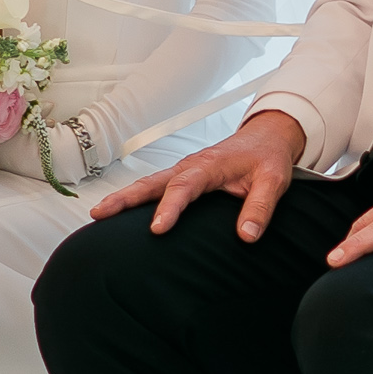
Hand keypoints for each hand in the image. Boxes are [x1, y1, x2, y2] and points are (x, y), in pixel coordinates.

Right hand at [94, 111, 307, 235]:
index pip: (184, 187)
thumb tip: (247, 235)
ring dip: (123, 198)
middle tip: (101, 214)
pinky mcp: (182, 177)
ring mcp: (183, 171)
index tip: (157, 229)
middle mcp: (190, 166)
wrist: (266, 138)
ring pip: (148, 184)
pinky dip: (134, 198)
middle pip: (152, 183)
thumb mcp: (273, 181)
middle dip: (125, 198)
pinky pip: (154, 187)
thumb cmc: (267, 158)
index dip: (170, 208)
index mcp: (209, 165)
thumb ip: (260, 207)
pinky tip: (120, 212)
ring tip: (98, 215)